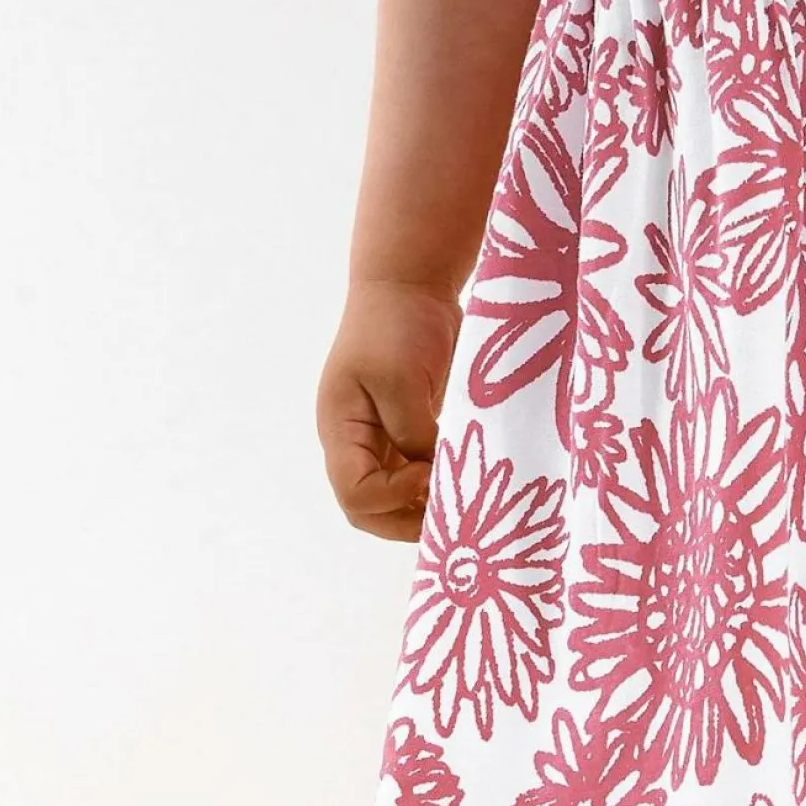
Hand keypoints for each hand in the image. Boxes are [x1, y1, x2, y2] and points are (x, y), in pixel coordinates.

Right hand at [317, 277, 461, 540]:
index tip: (430, 476)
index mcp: (341, 429)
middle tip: (452, 519)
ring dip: (423, 507)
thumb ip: (412, 432)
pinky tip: (464, 481)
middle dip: (407, 521)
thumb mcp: (401, 379)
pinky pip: (414, 471)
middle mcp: (355, 442)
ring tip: (464, 506)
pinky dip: (436, 483)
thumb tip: (432, 476)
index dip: (393, 498)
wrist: (410, 283)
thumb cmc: (397, 325)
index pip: (355, 494)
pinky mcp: (406, 427)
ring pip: (393, 496)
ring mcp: (379, 436)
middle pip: (369, 508)